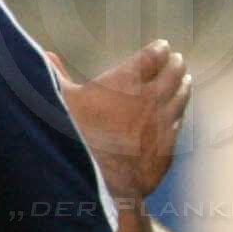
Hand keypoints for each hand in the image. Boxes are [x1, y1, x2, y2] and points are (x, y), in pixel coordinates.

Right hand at [60, 39, 190, 204]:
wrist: (95, 185)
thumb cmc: (72, 138)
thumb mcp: (58, 100)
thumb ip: (55, 74)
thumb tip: (47, 55)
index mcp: (127, 81)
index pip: (152, 57)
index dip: (158, 49)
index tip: (162, 46)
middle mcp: (151, 100)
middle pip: (172, 75)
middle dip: (174, 65)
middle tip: (177, 61)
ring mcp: (163, 126)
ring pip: (180, 100)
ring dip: (183, 88)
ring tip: (185, 82)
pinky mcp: (166, 151)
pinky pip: (177, 128)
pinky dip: (177, 117)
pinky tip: (176, 117)